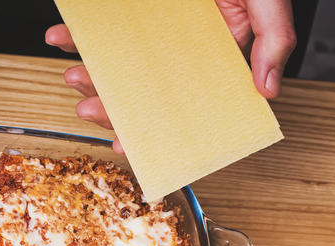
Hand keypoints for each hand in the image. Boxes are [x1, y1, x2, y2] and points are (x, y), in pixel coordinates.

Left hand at [45, 0, 295, 152]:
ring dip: (88, 75)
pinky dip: (73, 33)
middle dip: (110, 105)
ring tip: (73, 76)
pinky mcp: (125, 11)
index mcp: (211, 55)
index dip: (152, 127)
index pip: (179, 103)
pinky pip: (96, 27)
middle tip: (90, 110)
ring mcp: (147, 28)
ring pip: (113, 63)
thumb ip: (274, 39)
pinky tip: (60, 36)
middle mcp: (176, 47)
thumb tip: (269, 90)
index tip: (128, 144)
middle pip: (139, 89)